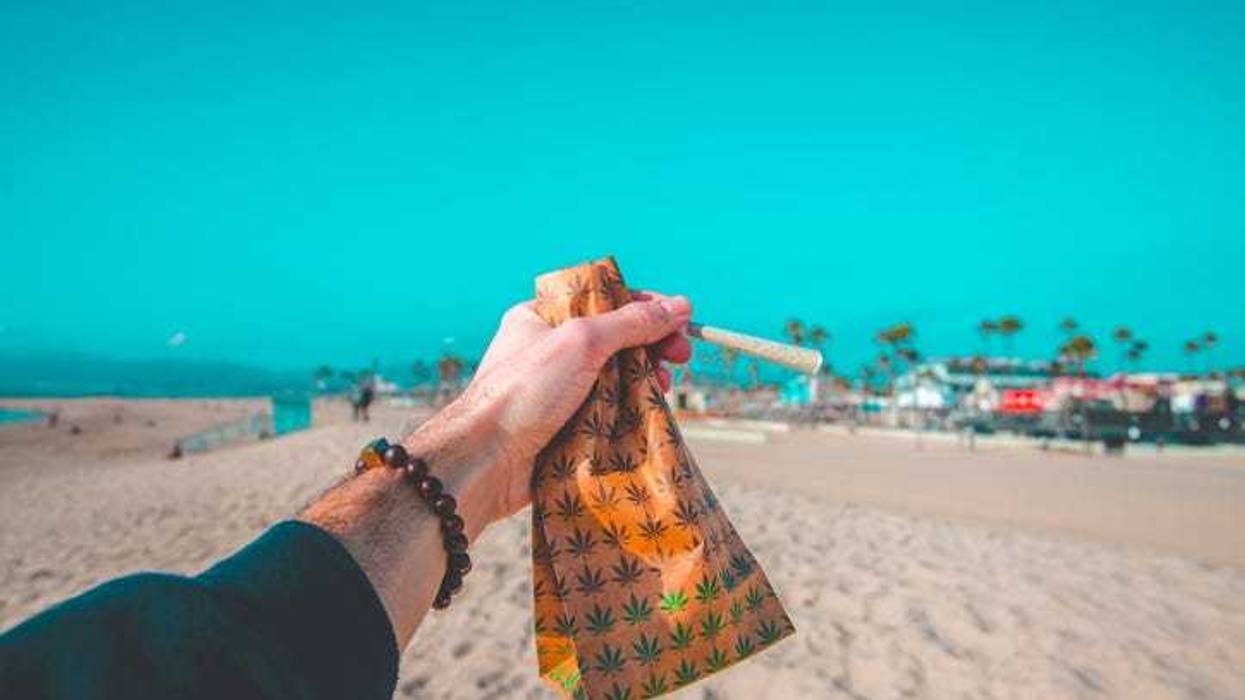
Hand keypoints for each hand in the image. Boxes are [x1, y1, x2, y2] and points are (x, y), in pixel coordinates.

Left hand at [404, 291, 691, 535]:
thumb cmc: (525, 391)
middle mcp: (548, 352)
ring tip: (665, 388)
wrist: (485, 461)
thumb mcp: (582, 343)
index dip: (646, 307)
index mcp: (541, 318)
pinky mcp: (564, 427)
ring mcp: (556, 392)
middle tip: (682, 357)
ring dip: (645, 380)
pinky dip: (630, 411)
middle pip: (614, 340)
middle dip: (652, 346)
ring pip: (614, 378)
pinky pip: (607, 412)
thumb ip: (632, 322)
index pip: (604, 301)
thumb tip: (681, 306)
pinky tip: (650, 412)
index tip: (681, 321)